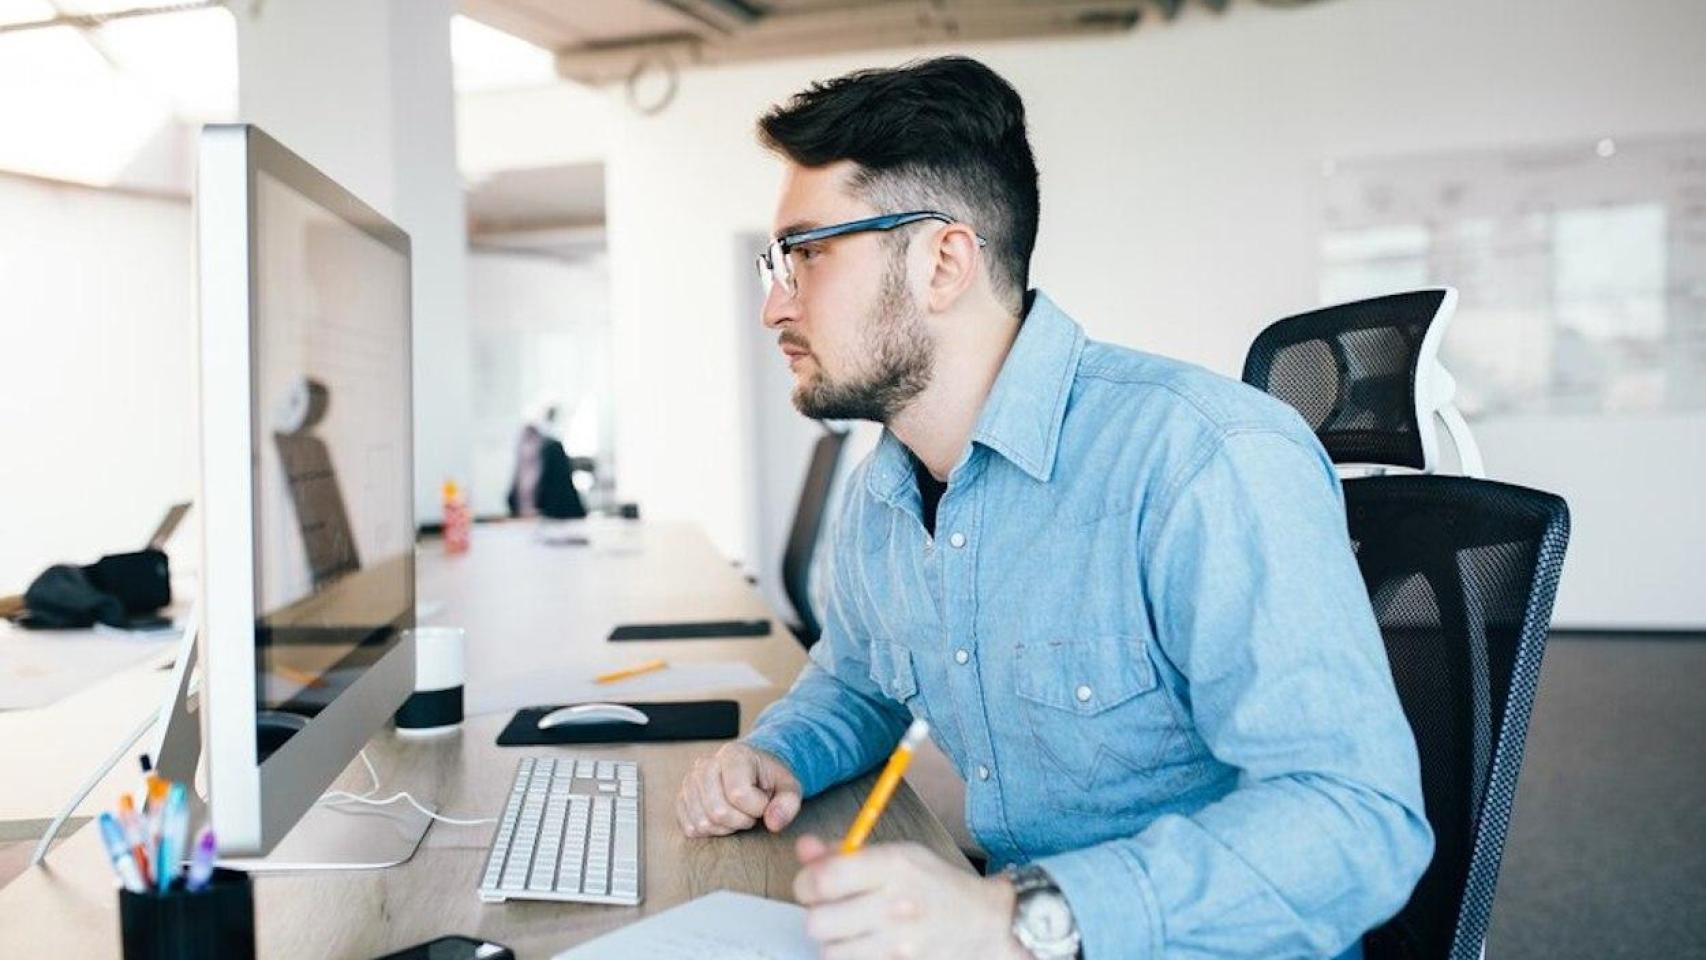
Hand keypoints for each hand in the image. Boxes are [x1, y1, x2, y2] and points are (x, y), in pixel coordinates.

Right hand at [676, 741, 802, 836]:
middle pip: (717, 811)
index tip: (764, 802)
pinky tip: (722, 820)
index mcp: (733, 755)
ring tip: (737, 814)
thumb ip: (788, 803)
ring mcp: (690, 781)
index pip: (738, 793)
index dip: (756, 808)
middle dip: (740, 821)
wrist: (752, 771)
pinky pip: (689, 828)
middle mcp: (706, 764)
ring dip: (725, 828)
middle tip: (751, 812)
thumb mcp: (789, 786)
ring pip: (702, 822)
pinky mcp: (682, 798)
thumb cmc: (770, 778)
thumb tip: (774, 823)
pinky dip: (709, 831)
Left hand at [793, 835, 1029, 959]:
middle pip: (818, 921)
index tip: (811, 885)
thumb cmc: (937, 886)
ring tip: (853, 927)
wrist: (984, 925)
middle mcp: (896, 905)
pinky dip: (852, 956)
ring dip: (835, 939)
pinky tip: (868, 943)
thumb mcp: (898, 854)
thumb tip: (804, 849)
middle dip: (818, 914)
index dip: (805, 884)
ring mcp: (899, 943)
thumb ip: (846, 852)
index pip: (823, 880)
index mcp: (893, 866)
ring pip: (830, 950)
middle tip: (832, 908)